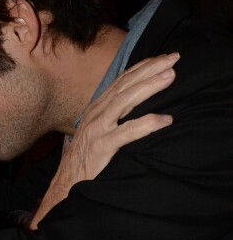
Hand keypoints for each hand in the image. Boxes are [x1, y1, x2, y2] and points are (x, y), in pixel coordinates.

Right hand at [29, 53, 178, 228]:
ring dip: (148, 87)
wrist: (66, 182)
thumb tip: (136, 103)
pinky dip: (147, 124)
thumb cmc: (85, 157)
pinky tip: (165, 120)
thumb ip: (113, 115)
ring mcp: (97, 129)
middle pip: (125, 85)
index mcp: (96, 107)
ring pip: (124, 102)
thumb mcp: (97, 129)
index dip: (142, 67)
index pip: (121, 80)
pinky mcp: (101, 146)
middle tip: (173, 59)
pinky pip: (126, 132)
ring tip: (170, 78)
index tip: (164, 57)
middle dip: (150, 69)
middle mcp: (96, 113)